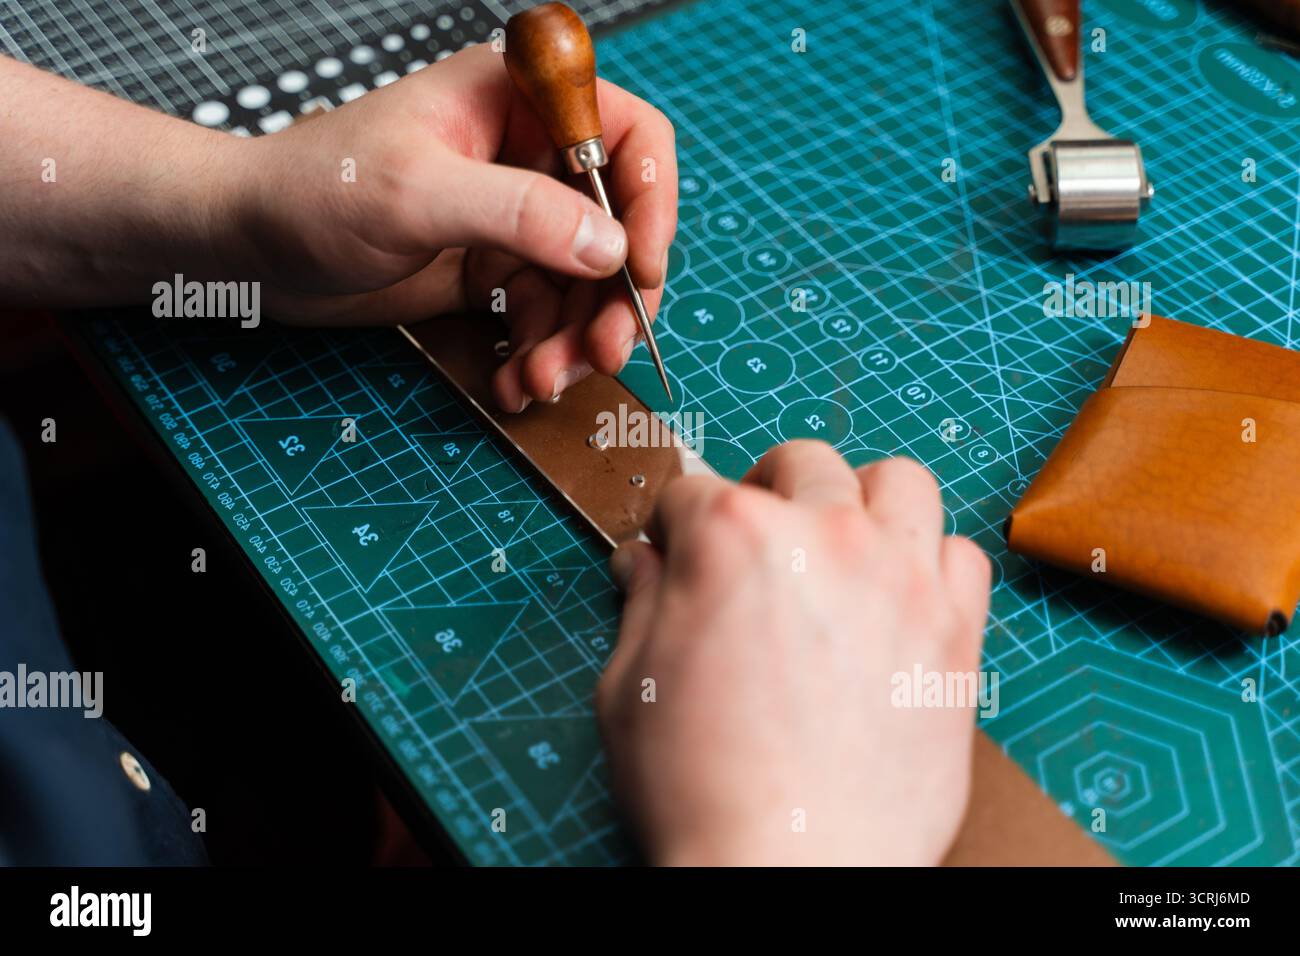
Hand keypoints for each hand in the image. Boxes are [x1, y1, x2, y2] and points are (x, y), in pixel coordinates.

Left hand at [220, 43, 677, 410]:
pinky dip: (540, 352)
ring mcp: (511, 217)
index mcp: (517, 103)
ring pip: (584, 282)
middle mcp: (526, 156)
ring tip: (542, 380)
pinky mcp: (490, 268)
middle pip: (617, 224)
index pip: (626, 136)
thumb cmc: (312, 189)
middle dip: (613, 297)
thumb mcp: (416, 195)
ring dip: (576, 339)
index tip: (644, 269)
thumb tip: (611, 247)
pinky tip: (518, 382)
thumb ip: (519, 214)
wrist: (246, 246)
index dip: (651, 202)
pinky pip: (543, 314)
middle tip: (604, 353)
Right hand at [598, 443, 990, 865]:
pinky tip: (898, 599)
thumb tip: (645, 563)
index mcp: (732, 537)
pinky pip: (962, 556)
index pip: (694, 491)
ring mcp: (901, 578)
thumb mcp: (630, 687)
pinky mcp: (956, 631)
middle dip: (766, 488)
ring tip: (840, 547)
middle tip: (756, 540)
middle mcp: (825, 536)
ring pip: (900, 482)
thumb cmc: (701, 790)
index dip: (676, 526)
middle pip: (802, 463)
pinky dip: (931, 563)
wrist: (791, 868)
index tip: (677, 554)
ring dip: (861, 502)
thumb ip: (643, 604)